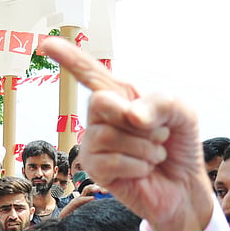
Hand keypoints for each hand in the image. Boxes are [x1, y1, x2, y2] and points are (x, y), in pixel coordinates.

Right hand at [41, 37, 213, 230]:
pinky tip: (143, 170)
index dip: (68, 57)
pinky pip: (111, 161)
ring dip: (144, 147)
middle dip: (137, 121)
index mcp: (121, 95)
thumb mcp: (182, 114)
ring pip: (108, 135)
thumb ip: (161, 103)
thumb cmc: (179, 146)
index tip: (45, 44)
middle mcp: (102, 116)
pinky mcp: (95, 170)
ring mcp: (95, 143)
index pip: (89, 72)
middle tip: (159, 134)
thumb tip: (130, 115)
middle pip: (100, 102)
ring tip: (153, 155)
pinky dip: (137, 166)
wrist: (184, 186)